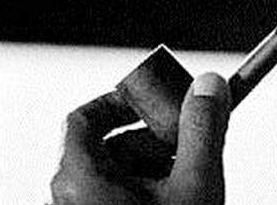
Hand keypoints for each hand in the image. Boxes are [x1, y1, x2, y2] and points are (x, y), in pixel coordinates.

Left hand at [51, 73, 230, 204]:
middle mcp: (66, 199)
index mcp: (78, 179)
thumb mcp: (195, 184)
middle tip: (188, 150)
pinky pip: (117, 199)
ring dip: (156, 170)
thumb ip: (203, 129)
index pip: (84, 118)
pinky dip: (148, 194)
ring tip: (187, 187)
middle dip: (155, 142)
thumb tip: (210, 85)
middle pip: (109, 146)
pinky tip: (177, 203)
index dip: (122, 102)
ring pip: (117, 175)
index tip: (157, 102)